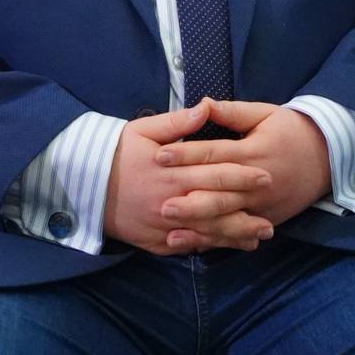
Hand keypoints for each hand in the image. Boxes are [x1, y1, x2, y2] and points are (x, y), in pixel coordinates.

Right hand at [104, 102, 273, 255]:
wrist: (81, 186)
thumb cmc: (115, 153)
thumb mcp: (142, 130)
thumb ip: (177, 122)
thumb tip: (205, 107)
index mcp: (173, 172)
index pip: (216, 174)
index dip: (243, 176)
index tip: (266, 176)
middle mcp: (173, 202)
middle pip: (218, 207)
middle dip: (248, 209)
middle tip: (273, 213)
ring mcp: (165, 226)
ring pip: (208, 232)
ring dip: (237, 234)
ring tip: (261, 235)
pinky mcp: (157, 242)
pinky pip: (189, 247)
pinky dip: (211, 247)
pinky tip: (229, 247)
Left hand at [153, 99, 334, 227]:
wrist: (329, 157)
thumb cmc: (292, 130)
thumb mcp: (265, 113)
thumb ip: (232, 112)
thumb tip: (202, 103)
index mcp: (253, 152)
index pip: (214, 154)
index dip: (186, 155)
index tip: (160, 156)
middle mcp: (256, 182)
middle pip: (218, 193)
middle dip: (189, 200)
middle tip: (160, 204)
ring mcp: (262, 205)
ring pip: (227, 219)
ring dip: (198, 226)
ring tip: (170, 229)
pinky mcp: (267, 219)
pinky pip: (238, 233)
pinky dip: (216, 240)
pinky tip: (194, 244)